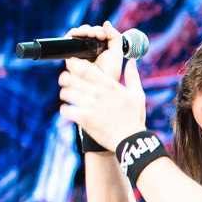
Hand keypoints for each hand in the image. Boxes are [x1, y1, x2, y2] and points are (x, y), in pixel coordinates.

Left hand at [57, 22, 148, 151]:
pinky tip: (69, 110)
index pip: (85, 68)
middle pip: (70, 79)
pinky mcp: (84, 119)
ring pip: (66, 93)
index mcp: (109, 85)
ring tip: (68, 96)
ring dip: (65, 93)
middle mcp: (97, 93)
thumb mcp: (137, 94)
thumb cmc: (134, 117)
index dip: (74, 64)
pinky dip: (65, 109)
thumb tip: (131, 62)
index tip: (70, 63)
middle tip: (65, 80)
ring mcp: (90, 106)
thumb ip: (132, 76)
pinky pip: (66, 110)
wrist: (130, 139)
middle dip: (64, 78)